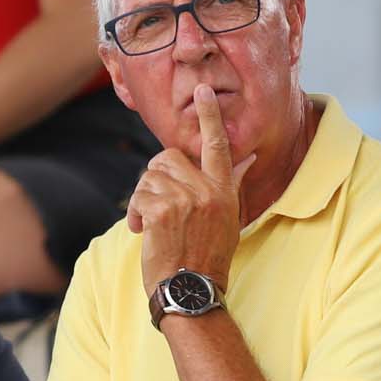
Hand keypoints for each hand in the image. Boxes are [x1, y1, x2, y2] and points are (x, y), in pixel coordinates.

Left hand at [128, 85, 254, 292]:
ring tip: (154, 224)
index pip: (218, 145)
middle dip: (156, 176)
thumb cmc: (208, 257)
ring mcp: (184, 200)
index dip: (209, 116)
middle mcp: (207, 191)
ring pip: (149, 177)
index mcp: (224, 190)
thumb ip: (231, 184)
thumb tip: (245, 159)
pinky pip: (138, 197)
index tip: (202, 90)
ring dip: (144, 199)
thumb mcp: (228, 219)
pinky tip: (144, 233)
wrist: (191, 290)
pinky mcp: (162, 211)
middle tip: (158, 203)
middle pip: (168, 157)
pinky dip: (135, 215)